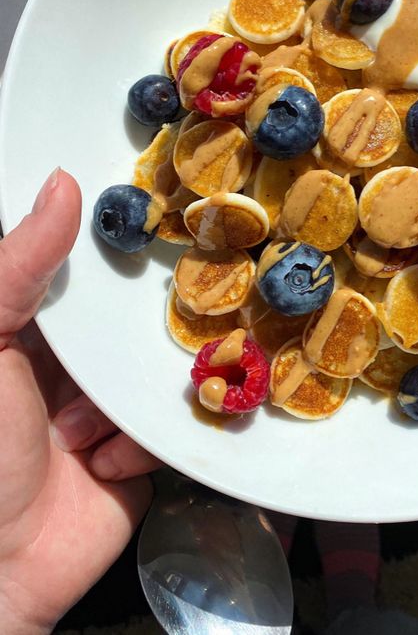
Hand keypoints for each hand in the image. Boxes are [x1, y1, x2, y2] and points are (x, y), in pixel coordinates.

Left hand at [0, 169, 161, 633]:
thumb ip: (17, 266)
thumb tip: (63, 184)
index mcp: (41, 329)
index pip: (95, 273)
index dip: (126, 249)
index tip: (168, 219)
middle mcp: (81, 363)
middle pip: (138, 319)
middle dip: (142, 328)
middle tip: (154, 319)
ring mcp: (114, 408)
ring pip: (160, 371)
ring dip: (124, 400)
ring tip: (79, 429)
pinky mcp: (144, 453)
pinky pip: (170, 427)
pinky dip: (137, 444)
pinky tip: (98, 462)